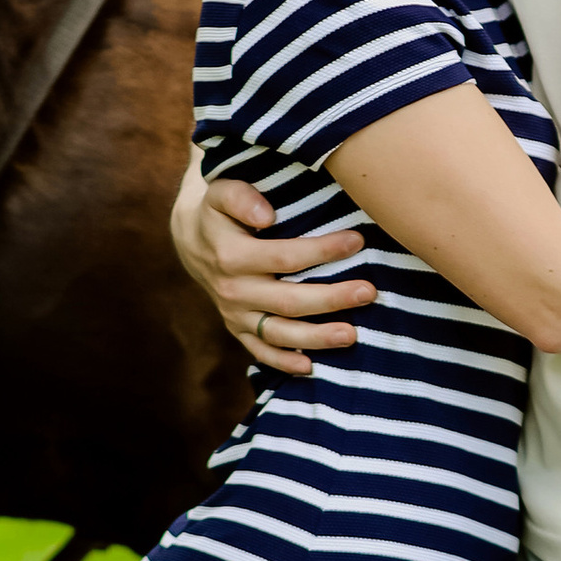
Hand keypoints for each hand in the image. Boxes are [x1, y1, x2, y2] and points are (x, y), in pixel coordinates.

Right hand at [172, 169, 370, 375]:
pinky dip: (283, 363)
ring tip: (352, 336)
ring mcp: (235, 315)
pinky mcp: (237, 330)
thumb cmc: (219, 211)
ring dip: (316, 338)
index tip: (357, 241)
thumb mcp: (221, 192)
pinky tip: (311, 368)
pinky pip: (260, 352)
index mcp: (231, 256)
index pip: (284, 257)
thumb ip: (241, 197)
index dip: (322, 251)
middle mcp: (233, 290)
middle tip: (369, 293)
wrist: (192, 241)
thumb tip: (267, 215)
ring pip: (279, 333)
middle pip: (288, 301)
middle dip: (331, 299)